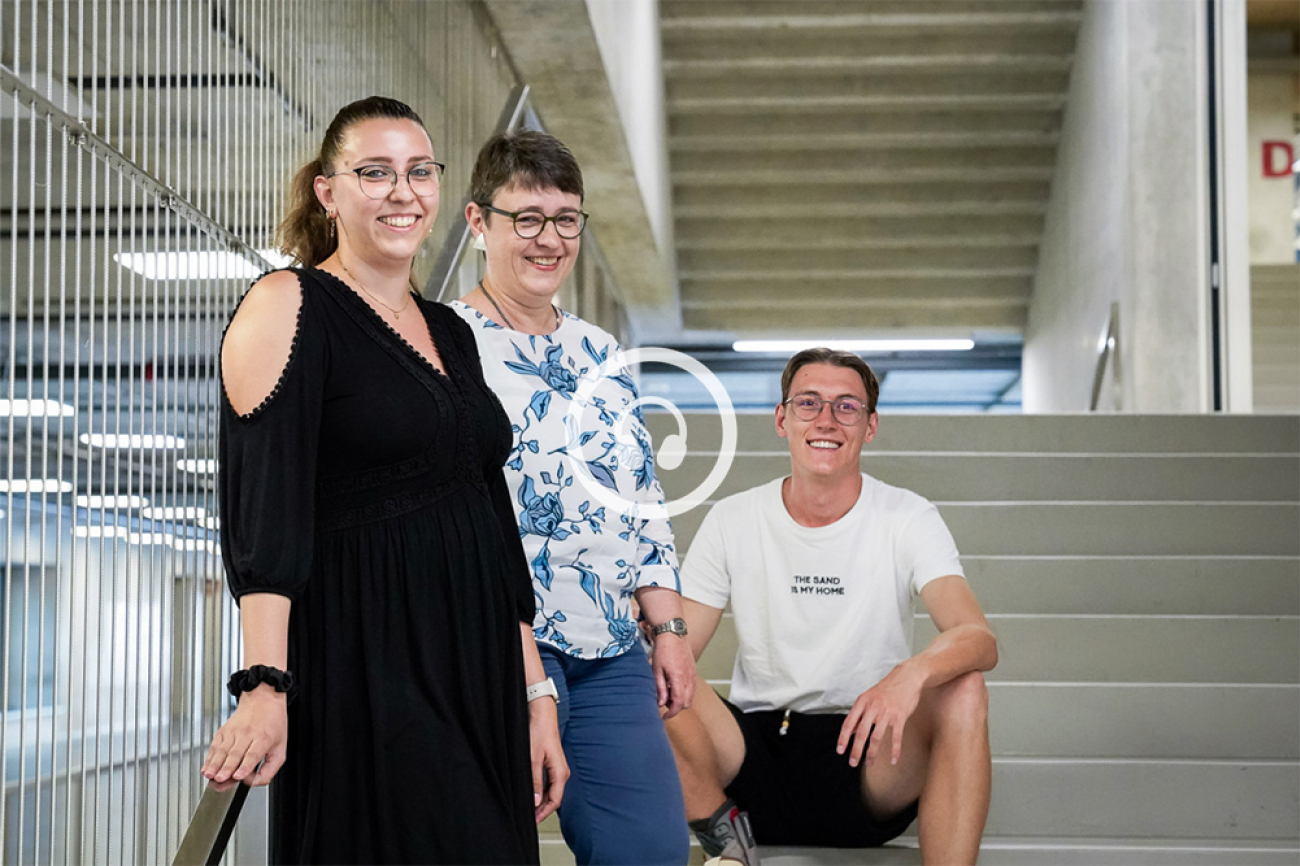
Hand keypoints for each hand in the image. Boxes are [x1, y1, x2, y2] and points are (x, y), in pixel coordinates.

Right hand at [201, 687, 287, 789]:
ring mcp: (234, 732)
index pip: (253, 754)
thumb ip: (271, 768)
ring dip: (214, 764)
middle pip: (235, 753)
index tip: (238, 776)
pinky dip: (209, 757)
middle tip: (220, 779)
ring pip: (222, 750)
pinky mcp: (224, 731)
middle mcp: (247, 734)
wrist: (263, 698)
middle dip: (226, 768)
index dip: (245, 766)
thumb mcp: (280, 746)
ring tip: (209, 775)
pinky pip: (215, 746)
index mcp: (263, 738)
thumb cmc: (273, 723)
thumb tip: (256, 782)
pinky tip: (206, 767)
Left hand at [528, 699, 567, 822]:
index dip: (544, 813)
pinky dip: (542, 792)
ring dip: (542, 801)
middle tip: (530, 819)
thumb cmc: (539, 732)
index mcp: (560, 772)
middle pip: (554, 797)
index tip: (533, 821)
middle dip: (543, 810)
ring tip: (530, 809)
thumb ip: (535, 782)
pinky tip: (533, 794)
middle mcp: (562, 772)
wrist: (542, 714)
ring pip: (552, 791)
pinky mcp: (553, 764)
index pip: (555, 800)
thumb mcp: (533, 759)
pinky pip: (549, 783)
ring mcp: (558, 768)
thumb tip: (536, 801)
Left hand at [651, 633, 695, 718]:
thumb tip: (661, 703)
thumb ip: (660, 688)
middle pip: (687, 703)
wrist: (673, 634)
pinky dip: (685, 692)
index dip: (671, 713)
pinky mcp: (693, 671)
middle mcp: (689, 678)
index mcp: (679, 679)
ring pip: (691, 696)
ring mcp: (693, 675)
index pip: (679, 704)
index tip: (663, 716)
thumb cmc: (663, 650)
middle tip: (664, 702)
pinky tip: (674, 685)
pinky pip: (692, 688)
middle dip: (676, 707)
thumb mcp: (656, 670)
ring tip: (668, 692)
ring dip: (681, 699)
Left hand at [837, 664, 923, 767]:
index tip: (840, 751)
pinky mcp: (900, 716)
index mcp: (862, 702)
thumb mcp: (868, 698)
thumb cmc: (886, 689)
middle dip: (856, 750)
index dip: (843, 738)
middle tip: (853, 763)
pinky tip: (893, 760)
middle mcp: (873, 707)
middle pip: (861, 733)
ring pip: (876, 737)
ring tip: (869, 763)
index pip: (848, 723)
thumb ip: (859, 714)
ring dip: (872, 753)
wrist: (906, 677)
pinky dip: (895, 750)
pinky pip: (896, 737)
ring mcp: (887, 712)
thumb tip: (850, 731)